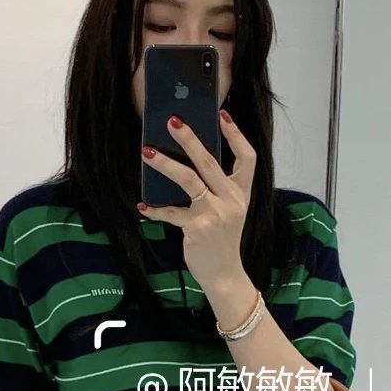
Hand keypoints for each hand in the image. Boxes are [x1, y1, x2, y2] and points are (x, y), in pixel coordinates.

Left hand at [138, 111, 254, 295]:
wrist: (224, 275)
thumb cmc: (221, 240)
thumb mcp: (228, 212)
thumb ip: (216, 190)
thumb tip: (185, 163)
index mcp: (241, 193)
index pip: (247, 157)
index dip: (236, 135)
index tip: (222, 115)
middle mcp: (231, 200)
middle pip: (210, 162)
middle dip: (190, 139)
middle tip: (173, 121)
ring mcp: (215, 214)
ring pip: (188, 180)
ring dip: (165, 164)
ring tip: (147, 153)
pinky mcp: (198, 228)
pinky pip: (172, 213)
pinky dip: (156, 210)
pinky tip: (143, 206)